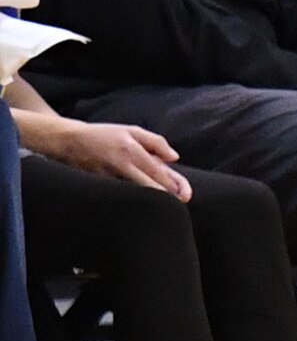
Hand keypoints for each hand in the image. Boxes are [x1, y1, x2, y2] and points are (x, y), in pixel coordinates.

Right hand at [38, 116, 181, 194]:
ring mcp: (107, 178)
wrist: (68, 141)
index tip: (184, 195)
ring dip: (148, 201)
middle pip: (146, 186)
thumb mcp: (132, 131)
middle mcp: (120, 165)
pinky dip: (130, 201)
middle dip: (164, 197)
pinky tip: (139, 207)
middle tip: (179, 204)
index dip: (172, 185)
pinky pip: (118, 195)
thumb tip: (174, 158)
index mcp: (131, 150)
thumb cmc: (104, 135)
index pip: (156, 172)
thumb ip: (156, 143)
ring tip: (162, 208)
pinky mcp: (97, 186)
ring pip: (133, 194)